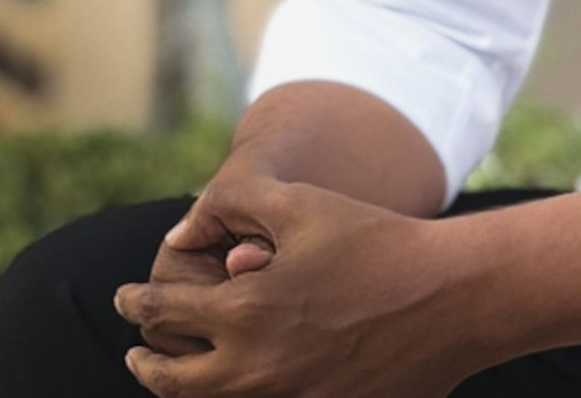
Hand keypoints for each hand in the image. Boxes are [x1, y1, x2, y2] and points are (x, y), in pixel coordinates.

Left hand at [114, 177, 472, 397]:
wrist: (453, 297)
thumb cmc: (377, 240)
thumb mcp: (302, 203)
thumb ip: (231, 202)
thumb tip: (180, 232)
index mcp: (244, 310)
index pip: (159, 311)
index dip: (134, 301)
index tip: (126, 296)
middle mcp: (255, 367)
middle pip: (170, 378)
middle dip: (146, 358)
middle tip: (139, 348)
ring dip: (184, 385)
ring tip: (179, 372)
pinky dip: (235, 396)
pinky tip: (239, 381)